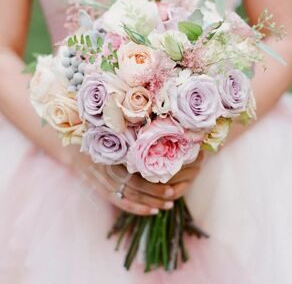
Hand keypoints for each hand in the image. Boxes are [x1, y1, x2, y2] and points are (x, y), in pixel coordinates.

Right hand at [66, 145, 203, 215]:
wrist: (68, 145)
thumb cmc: (92, 133)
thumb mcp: (106, 131)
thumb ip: (126, 135)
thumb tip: (152, 133)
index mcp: (109, 158)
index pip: (134, 178)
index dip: (152, 186)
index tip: (171, 187)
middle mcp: (105, 173)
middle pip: (133, 190)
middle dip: (154, 196)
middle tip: (173, 197)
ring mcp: (100, 183)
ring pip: (127, 198)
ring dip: (147, 204)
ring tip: (167, 206)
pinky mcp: (98, 189)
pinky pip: (117, 201)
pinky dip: (134, 207)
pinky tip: (150, 210)